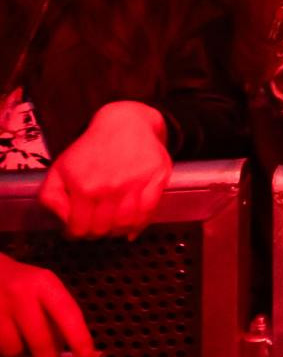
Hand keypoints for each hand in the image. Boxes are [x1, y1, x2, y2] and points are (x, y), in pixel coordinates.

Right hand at [0, 252, 95, 356]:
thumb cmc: (23, 283)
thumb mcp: (44, 289)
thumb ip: (57, 316)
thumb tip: (70, 351)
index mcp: (44, 283)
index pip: (68, 313)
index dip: (79, 337)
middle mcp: (21, 294)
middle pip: (39, 338)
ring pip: (14, 349)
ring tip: (22, 353)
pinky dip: (6, 354)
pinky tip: (9, 348)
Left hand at [37, 101, 170, 239]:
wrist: (126, 122)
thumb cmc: (91, 147)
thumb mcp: (59, 169)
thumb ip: (51, 198)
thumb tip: (64, 222)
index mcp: (84, 187)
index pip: (80, 229)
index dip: (76, 234)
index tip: (77, 230)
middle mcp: (111, 188)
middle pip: (103, 229)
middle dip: (96, 232)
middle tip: (95, 227)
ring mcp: (136, 184)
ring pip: (126, 224)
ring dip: (117, 231)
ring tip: (112, 227)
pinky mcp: (157, 178)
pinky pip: (149, 212)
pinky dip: (140, 225)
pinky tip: (132, 228)